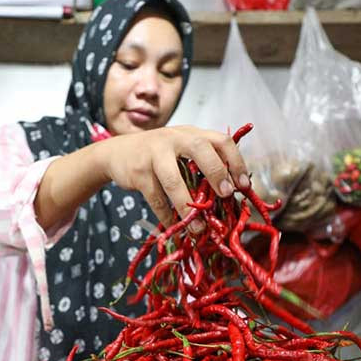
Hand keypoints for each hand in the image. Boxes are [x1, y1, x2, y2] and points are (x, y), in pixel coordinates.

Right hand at [97, 125, 249, 230]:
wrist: (117, 152)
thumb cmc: (157, 155)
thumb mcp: (180, 150)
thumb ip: (202, 163)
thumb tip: (229, 194)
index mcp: (191, 134)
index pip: (221, 140)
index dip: (236, 162)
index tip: (244, 185)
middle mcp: (174, 139)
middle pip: (200, 149)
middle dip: (216, 172)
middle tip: (226, 195)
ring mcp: (153, 154)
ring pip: (173, 180)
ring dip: (188, 206)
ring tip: (199, 227)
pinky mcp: (138, 172)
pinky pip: (155, 198)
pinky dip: (166, 215)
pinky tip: (175, 226)